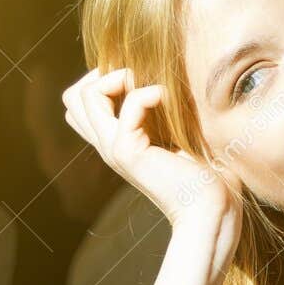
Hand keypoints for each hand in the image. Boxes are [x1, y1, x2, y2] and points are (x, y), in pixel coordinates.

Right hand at [60, 67, 241, 230]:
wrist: (210, 210)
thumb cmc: (206, 175)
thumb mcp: (179, 136)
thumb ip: (163, 114)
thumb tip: (163, 79)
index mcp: (116, 142)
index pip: (80, 104)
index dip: (102, 81)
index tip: (138, 80)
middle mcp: (108, 146)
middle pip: (73, 98)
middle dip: (103, 74)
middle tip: (139, 81)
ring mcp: (114, 149)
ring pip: (84, 96)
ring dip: (119, 77)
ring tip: (152, 89)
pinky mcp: (130, 152)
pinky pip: (129, 104)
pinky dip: (151, 92)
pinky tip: (169, 99)